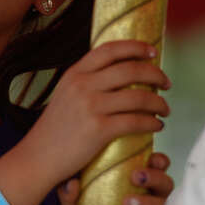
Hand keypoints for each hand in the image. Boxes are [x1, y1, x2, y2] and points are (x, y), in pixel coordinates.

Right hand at [22, 40, 170, 186]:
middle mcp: (83, 85)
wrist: (37, 157)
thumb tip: (117, 74)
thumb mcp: (65, 95)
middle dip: (155, 74)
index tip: (152, 52)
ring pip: (139, 96)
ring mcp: (90, 106)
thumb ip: (86, 82)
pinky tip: (157, 126)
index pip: (110, 50)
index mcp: (75, 73)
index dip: (135, 47)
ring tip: (165, 109)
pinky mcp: (98, 129)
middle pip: (130, 70)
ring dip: (159, 102)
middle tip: (166, 84)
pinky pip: (136, 121)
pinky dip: (152, 123)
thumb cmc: (55, 130)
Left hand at [57, 152, 171, 204]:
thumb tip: (70, 182)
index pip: (155, 169)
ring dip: (149, 201)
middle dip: (154, 176)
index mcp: (136, 190)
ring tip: (128, 204)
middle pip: (166, 183)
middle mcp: (151, 204)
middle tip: (135, 176)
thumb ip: (70, 198)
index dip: (158, 161)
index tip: (151, 157)